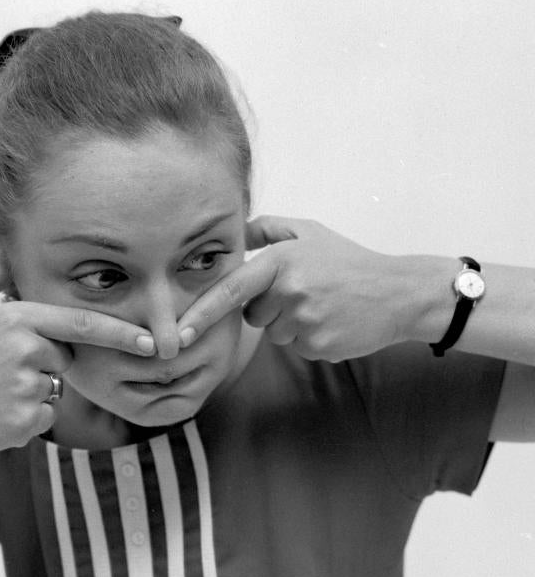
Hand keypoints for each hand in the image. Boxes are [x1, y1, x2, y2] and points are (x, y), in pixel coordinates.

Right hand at [0, 254, 155, 458]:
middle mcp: (26, 352)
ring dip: (33, 390)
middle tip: (2, 368)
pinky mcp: (27, 422)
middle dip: (45, 361)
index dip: (121, 332)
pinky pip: (46, 415)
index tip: (149, 339)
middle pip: (64, 357)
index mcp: (16, 320)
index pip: (81, 323)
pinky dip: (28, 416)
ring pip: (54, 388)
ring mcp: (28, 389)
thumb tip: (9, 250)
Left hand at [177, 216, 407, 362]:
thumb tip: (236, 233)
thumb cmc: (349, 261)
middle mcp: (289, 292)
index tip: (178, 334)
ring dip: (290, 325)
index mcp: (281, 262)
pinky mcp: (318, 346)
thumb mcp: (310, 233)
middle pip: (253, 316)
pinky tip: (331, 321)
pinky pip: (296, 348)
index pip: (230, 291)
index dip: (200, 314)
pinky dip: (309, 339)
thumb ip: (269, 229)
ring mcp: (304, 321)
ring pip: (274, 334)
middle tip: (304, 293)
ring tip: (321, 306)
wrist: (399, 293)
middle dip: (269, 309)